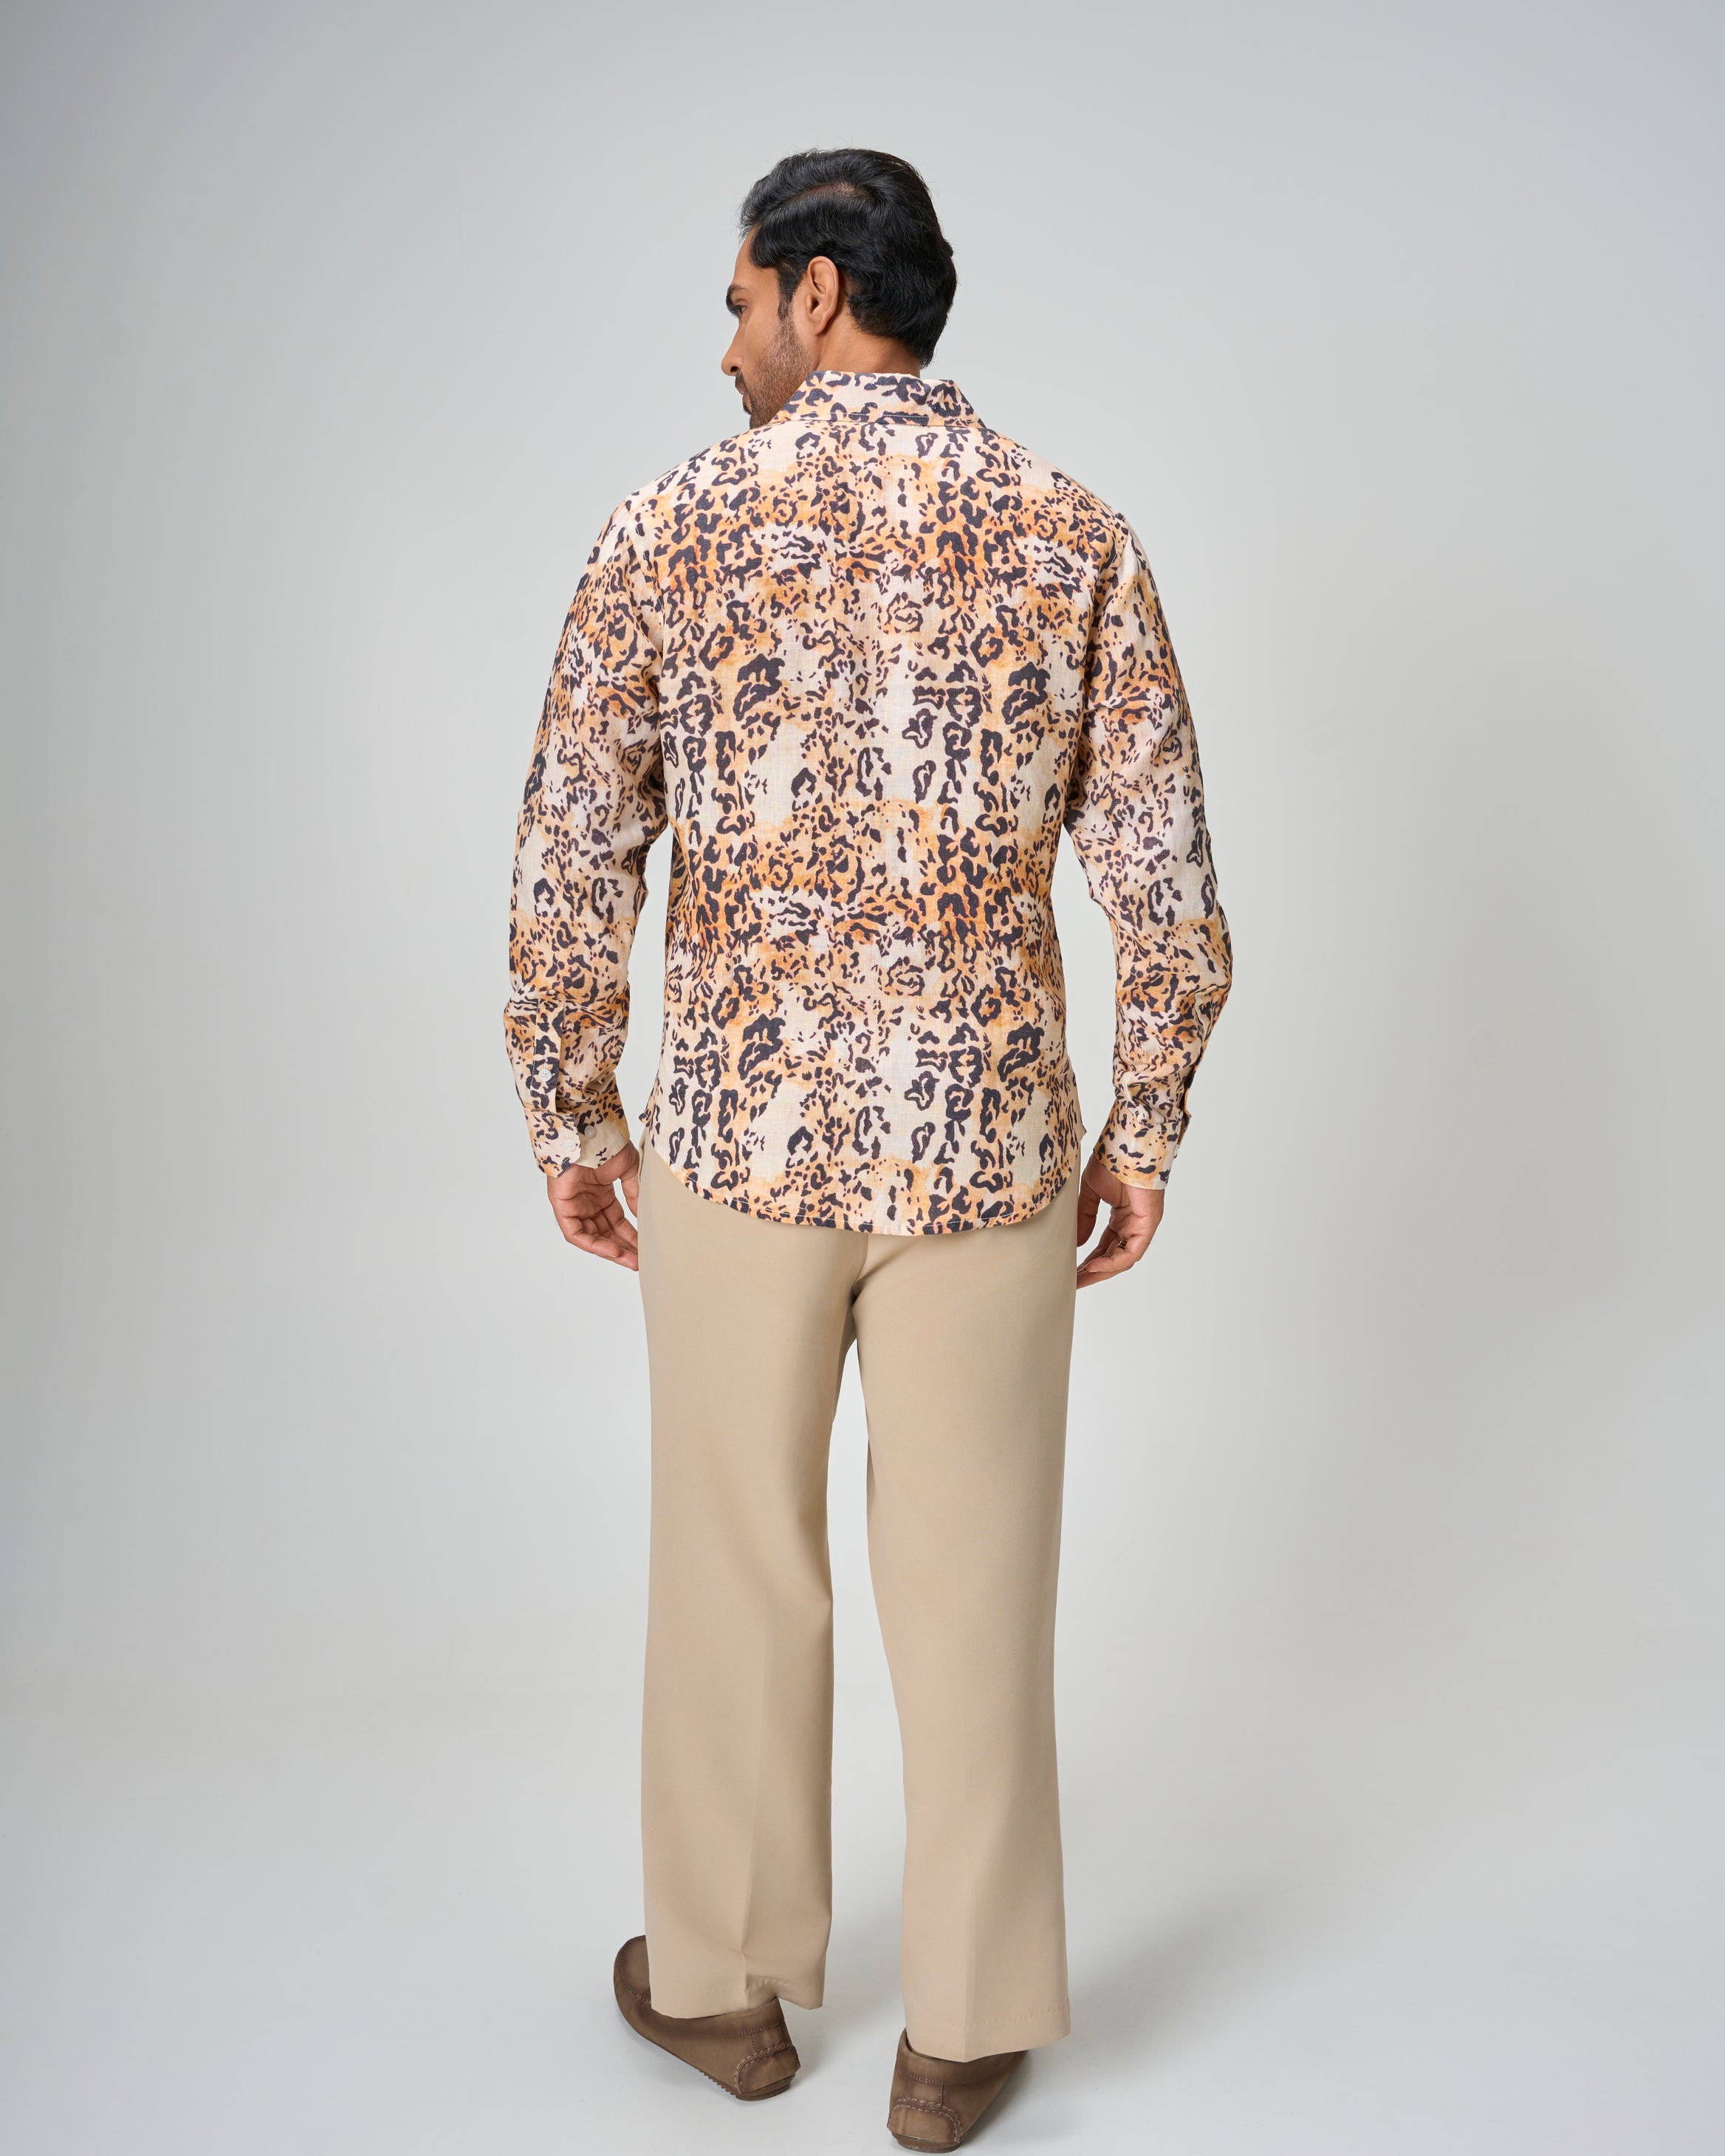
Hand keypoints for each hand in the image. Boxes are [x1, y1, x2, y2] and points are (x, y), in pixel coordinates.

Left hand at [546, 1144, 641, 1269]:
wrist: (587, 1129)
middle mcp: (586, 1201)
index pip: (616, 1221)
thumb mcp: (628, 1169)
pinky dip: (593, 1244)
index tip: (646, 1248)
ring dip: (611, 1251)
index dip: (631, 1235)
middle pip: (605, 1232)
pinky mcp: (561, 1206)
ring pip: (591, 1236)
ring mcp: (573, 1204)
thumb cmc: (606, 1142)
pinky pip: (575, 1233)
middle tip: (641, 1262)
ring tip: (631, 1261)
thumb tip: (641, 1215)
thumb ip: (634, 1193)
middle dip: (623, 1248)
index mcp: (601, 1192)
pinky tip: (613, 1251)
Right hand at [1075, 1151, 1163, 1287]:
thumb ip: (1084, 1217)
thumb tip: (1074, 1243)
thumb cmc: (1111, 1161)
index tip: (1070, 1271)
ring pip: (1122, 1259)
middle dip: (1092, 1271)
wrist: (1126, 1145)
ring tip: (1080, 1279)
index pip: (1104, 1246)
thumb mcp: (1090, 1193)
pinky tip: (1094, 1267)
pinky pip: (1131, 1252)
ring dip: (1101, 1271)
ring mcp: (1142, 1225)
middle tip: (1073, 1283)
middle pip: (1113, 1256)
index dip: (1088, 1260)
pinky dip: (1113, 1262)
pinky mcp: (1148, 1225)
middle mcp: (1133, 1224)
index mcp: (1121, 1216)